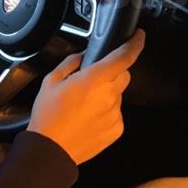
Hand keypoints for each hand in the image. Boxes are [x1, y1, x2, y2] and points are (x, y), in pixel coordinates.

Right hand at [28, 29, 144, 164]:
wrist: (50, 151)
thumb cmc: (48, 115)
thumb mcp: (51, 81)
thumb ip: (71, 63)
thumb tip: (83, 57)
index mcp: (95, 79)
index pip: (124, 56)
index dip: (135, 43)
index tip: (139, 36)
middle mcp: (110, 95)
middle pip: (123, 75)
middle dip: (113, 73)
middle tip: (93, 81)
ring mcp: (115, 113)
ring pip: (118, 95)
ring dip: (107, 94)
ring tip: (85, 106)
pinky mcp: (117, 129)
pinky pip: (116, 113)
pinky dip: (107, 112)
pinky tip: (88, 119)